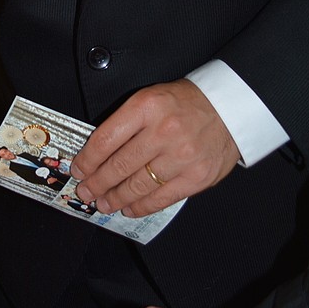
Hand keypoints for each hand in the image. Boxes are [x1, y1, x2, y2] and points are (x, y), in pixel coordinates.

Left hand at [69, 79, 239, 215]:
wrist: (229, 108)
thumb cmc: (184, 103)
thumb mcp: (150, 98)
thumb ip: (125, 123)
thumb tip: (97, 154)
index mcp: (146, 107)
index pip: (106, 139)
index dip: (88, 160)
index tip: (79, 170)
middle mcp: (163, 131)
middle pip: (120, 165)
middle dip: (97, 183)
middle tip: (86, 192)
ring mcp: (181, 156)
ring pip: (138, 185)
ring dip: (116, 198)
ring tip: (104, 203)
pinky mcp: (196, 177)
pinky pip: (162, 198)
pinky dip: (142, 207)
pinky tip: (129, 208)